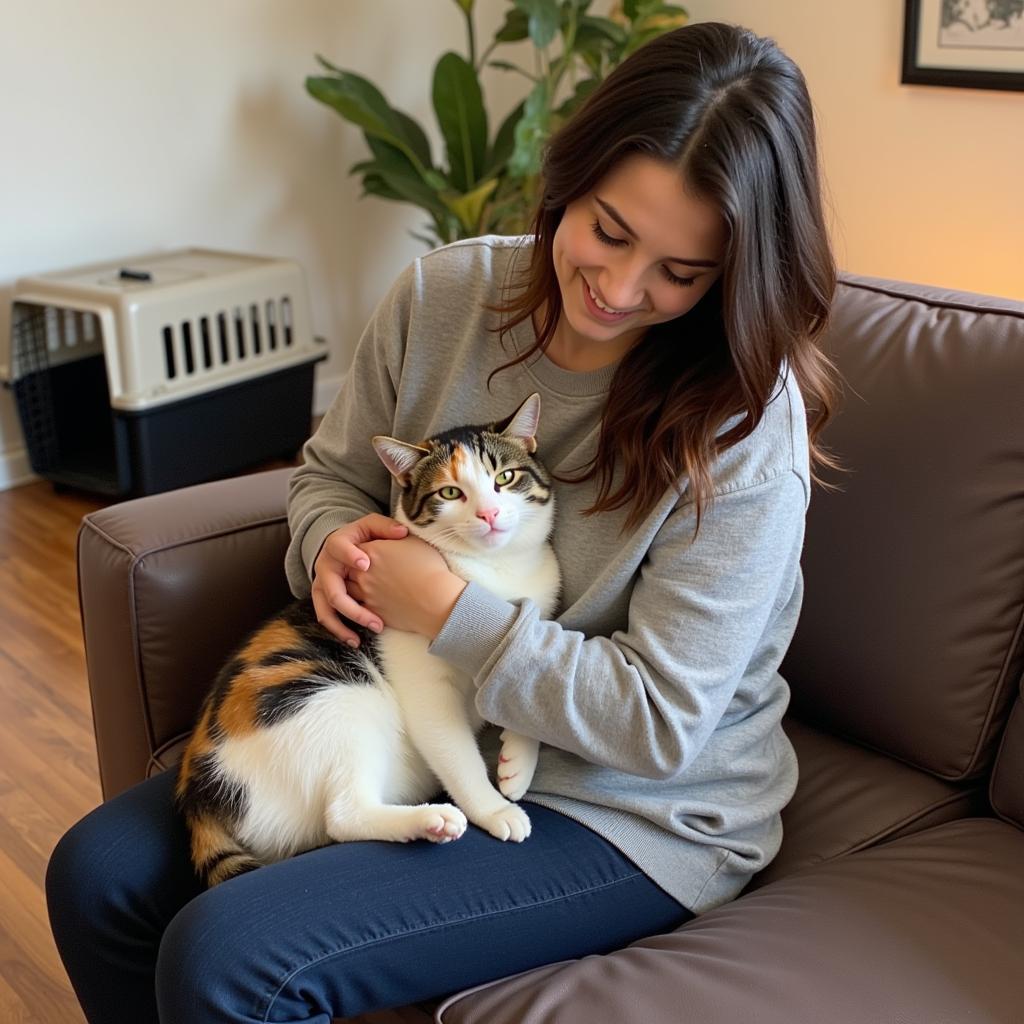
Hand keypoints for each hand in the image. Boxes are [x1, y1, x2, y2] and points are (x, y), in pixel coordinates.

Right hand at [311, 514, 408, 646]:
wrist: (344, 547)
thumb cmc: (363, 537)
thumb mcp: (372, 526)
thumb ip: (386, 527)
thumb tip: (403, 532)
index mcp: (336, 543)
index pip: (338, 547)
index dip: (349, 555)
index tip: (366, 564)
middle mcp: (325, 565)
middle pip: (331, 587)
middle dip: (352, 605)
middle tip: (374, 618)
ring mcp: (322, 584)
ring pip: (325, 608)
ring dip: (343, 624)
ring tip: (363, 636)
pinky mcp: (323, 599)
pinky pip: (327, 617)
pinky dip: (339, 630)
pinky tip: (355, 641)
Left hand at [346, 534, 466, 638]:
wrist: (436, 599)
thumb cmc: (429, 568)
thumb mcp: (414, 541)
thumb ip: (395, 536)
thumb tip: (393, 534)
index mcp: (372, 551)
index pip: (355, 547)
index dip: (363, 551)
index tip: (373, 554)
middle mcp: (364, 573)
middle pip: (348, 569)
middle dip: (354, 570)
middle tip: (367, 571)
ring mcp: (366, 593)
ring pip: (349, 591)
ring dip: (356, 589)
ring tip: (369, 589)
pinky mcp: (372, 612)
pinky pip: (359, 609)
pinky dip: (363, 608)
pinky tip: (375, 605)